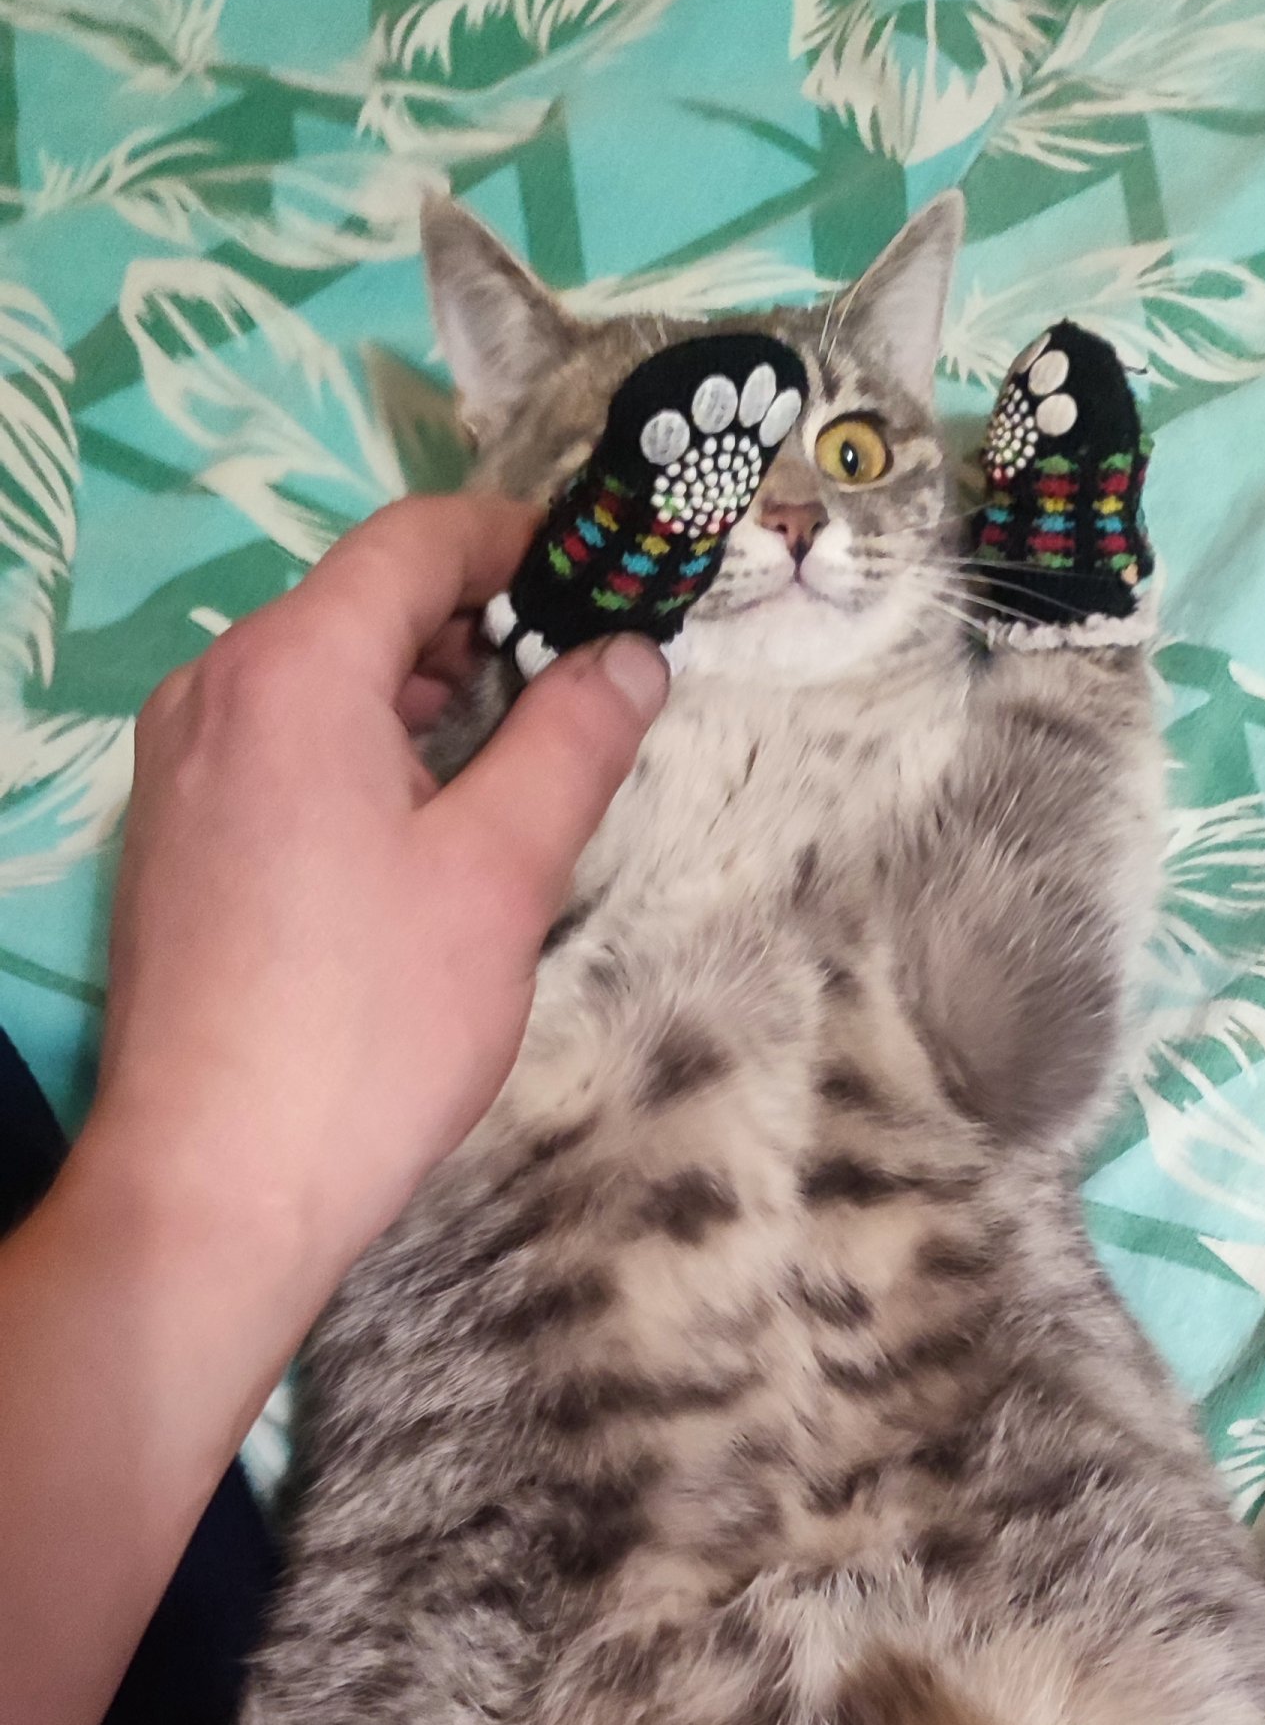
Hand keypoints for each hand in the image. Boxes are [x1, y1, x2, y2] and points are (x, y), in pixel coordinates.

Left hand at [78, 492, 666, 1345]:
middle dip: (480, 628)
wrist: (218, 1183)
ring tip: (519, 770)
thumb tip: (630, 655)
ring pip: (320, 682)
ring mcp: (179, 768)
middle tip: (586, 693)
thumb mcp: (501, 872)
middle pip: (362, 606)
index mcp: (290, 669)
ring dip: (423, 700)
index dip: (522, 543)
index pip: (415, 541)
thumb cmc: (370, 1023)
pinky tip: (425, 836)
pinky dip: (362, 755)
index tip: (607, 586)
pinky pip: (279, 749)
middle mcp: (213, 692)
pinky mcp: (174, 840)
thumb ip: (572, 740)